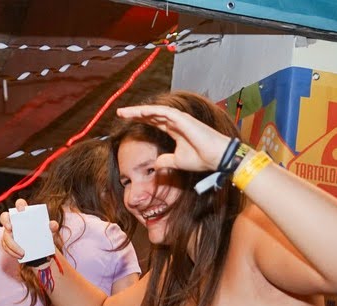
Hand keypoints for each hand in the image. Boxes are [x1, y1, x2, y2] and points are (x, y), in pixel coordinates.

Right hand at [0, 199, 59, 260]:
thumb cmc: (43, 234)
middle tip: (10, 229)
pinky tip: (20, 256)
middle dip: (5, 221)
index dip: (19, 205)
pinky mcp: (7, 242)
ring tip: (22, 253)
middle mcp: (14, 221)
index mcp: (24, 213)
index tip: (22, 210)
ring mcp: (8, 231)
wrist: (40, 249)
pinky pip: (6, 246)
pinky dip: (12, 252)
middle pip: (4, 217)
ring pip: (5, 235)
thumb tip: (52, 224)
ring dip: (11, 244)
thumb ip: (52, 227)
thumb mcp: (49, 231)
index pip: (20, 204)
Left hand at [116, 104, 231, 172]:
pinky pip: (164, 113)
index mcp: (175, 130)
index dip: (140, 119)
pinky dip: (151, 111)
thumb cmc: (201, 159)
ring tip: (125, 112)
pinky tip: (140, 112)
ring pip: (155, 112)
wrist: (216, 159)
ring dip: (139, 111)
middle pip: (152, 115)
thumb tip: (155, 163)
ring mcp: (180, 120)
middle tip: (120, 112)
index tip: (126, 120)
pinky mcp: (183, 120)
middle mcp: (176, 122)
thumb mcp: (177, 162)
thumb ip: (165, 160)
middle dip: (135, 113)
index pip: (154, 122)